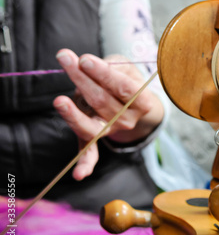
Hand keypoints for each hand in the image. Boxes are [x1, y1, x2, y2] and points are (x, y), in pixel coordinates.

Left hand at [53, 49, 162, 180]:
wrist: (132, 103)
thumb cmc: (126, 81)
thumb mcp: (126, 69)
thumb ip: (112, 66)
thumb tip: (86, 64)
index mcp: (142, 102)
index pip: (123, 88)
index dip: (103, 74)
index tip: (85, 59)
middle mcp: (128, 120)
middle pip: (102, 101)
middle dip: (82, 79)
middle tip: (65, 59)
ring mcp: (111, 131)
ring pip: (91, 123)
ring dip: (73, 113)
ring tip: (59, 100)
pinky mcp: (96, 139)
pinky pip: (91, 153)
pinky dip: (86, 165)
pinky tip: (79, 175)